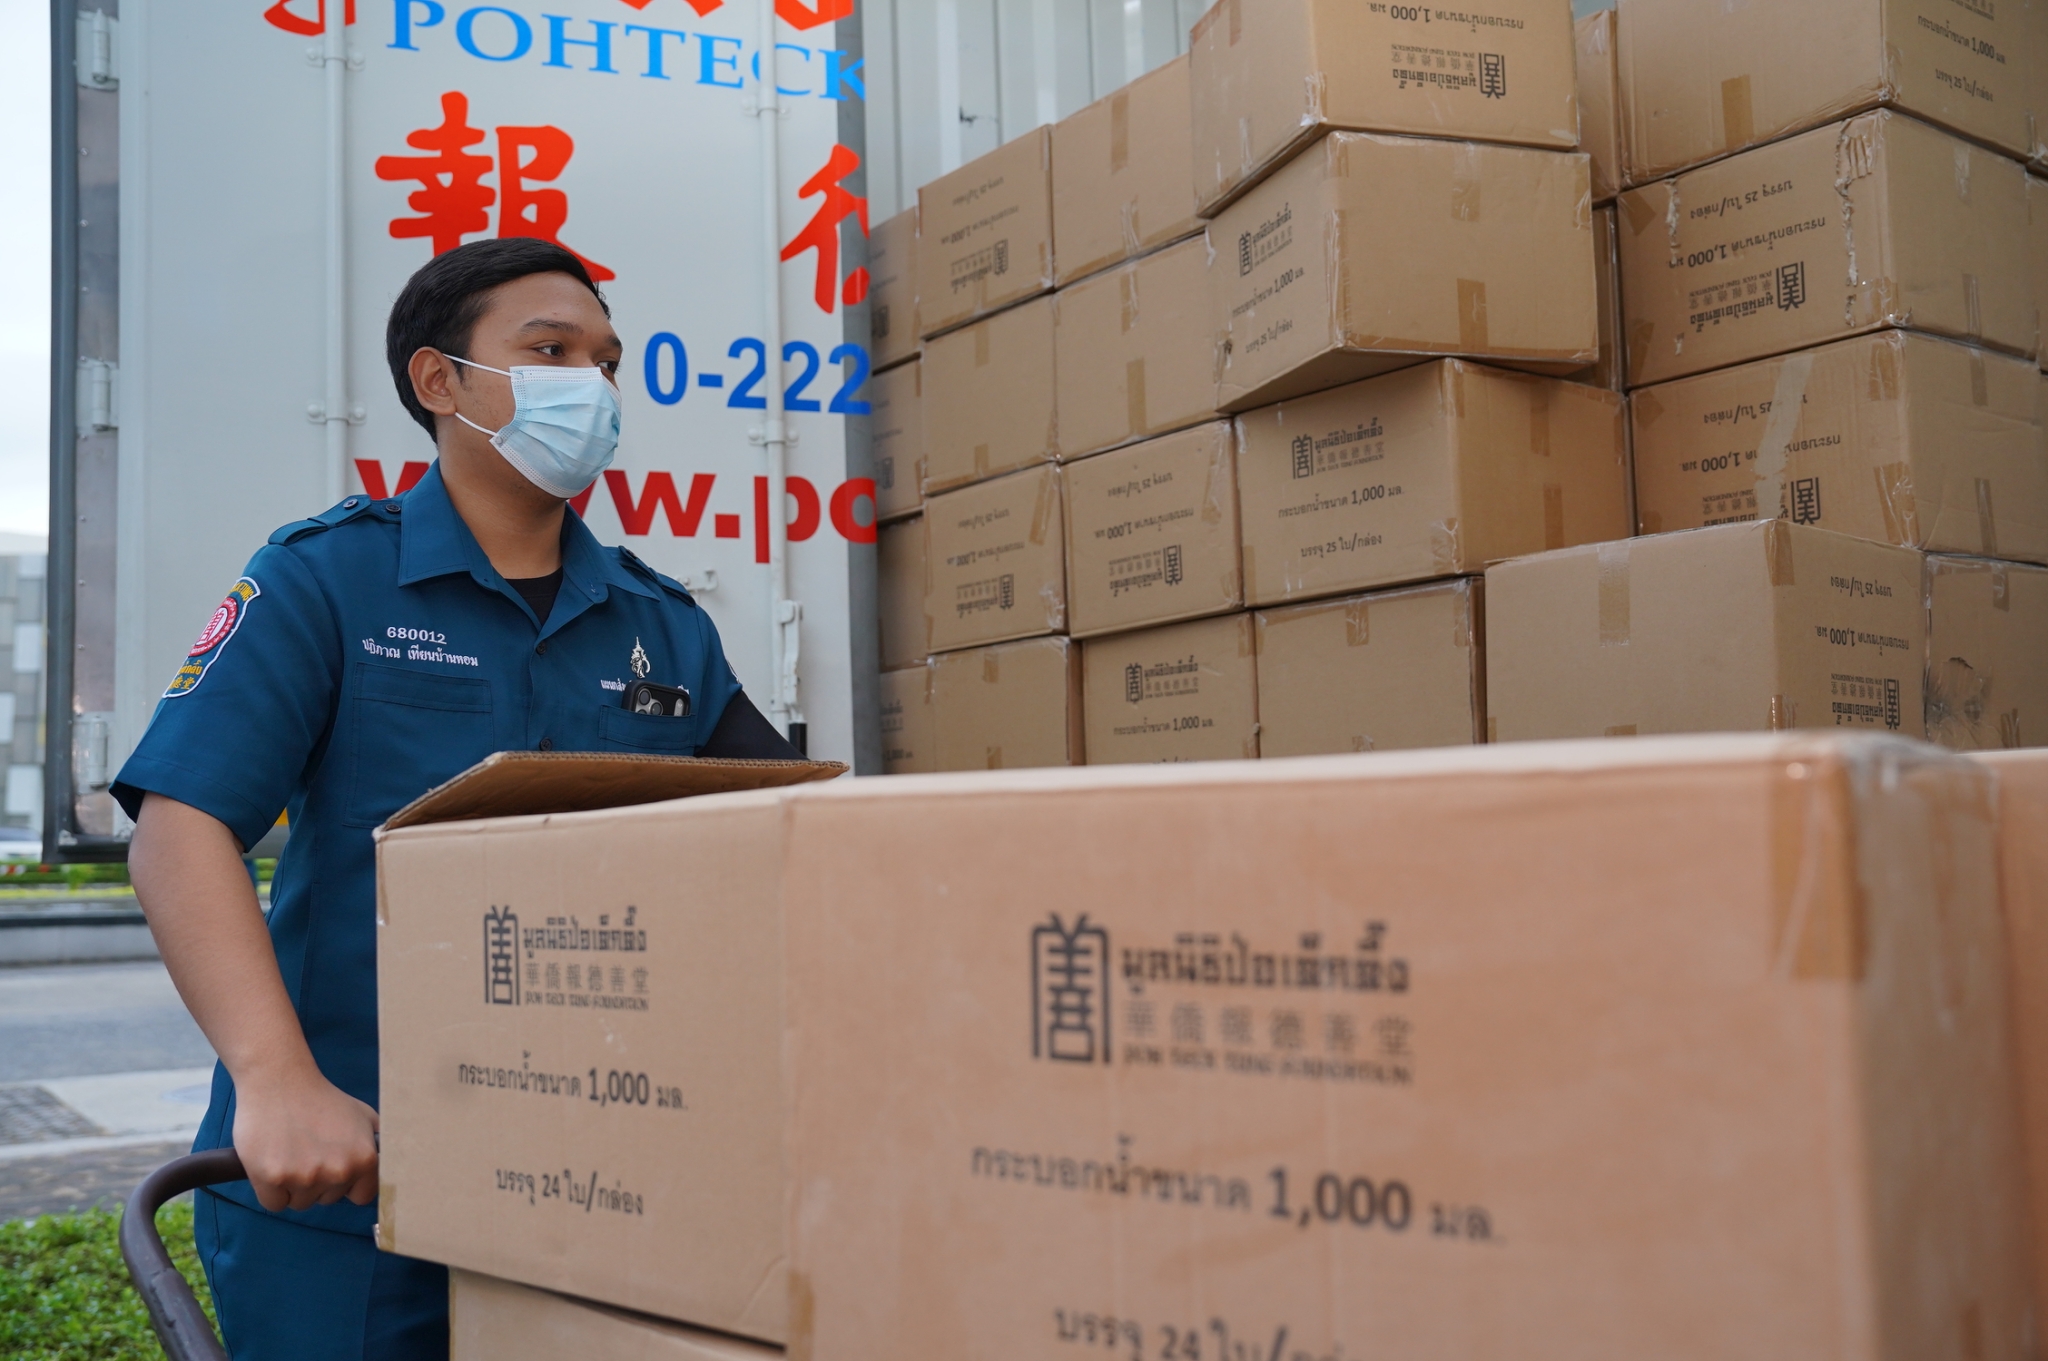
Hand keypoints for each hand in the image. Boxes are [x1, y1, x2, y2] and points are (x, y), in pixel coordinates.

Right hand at [231, 1065, 380, 1211]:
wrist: (280, 1082)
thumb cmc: (321, 1099)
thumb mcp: (364, 1117)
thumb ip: (378, 1145)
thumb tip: (395, 1167)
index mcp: (364, 1158)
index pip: (361, 1196)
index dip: (347, 1184)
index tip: (335, 1167)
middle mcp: (339, 1171)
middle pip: (327, 1200)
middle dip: (318, 1182)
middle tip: (308, 1149)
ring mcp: (305, 1177)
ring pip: (300, 1203)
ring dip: (293, 1186)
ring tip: (290, 1152)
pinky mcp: (272, 1179)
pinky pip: (274, 1203)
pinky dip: (271, 1189)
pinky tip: (272, 1161)